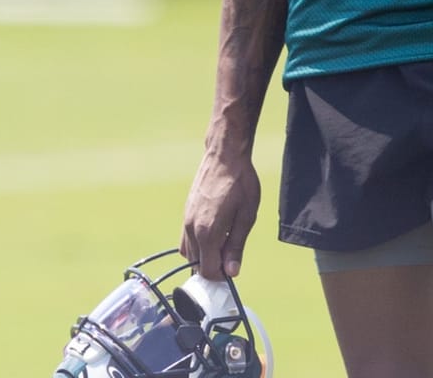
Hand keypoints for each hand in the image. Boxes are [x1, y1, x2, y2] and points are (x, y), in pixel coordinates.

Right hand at [180, 149, 259, 281]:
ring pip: (189, 253)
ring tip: (223, 246)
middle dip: (213, 268)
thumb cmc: (240, 183)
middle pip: (196, 265)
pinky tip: (213, 234)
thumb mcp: (246, 217)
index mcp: (207, 232)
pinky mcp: (186, 211)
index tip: (233, 270)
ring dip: (204, 256)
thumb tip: (231, 272)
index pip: (207, 271)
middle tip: (231, 258)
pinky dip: (197, 245)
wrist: (224, 155)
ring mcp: (185, 219)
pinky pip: (186, 239)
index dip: (221, 277)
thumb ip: (236, 246)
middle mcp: (191, 228)